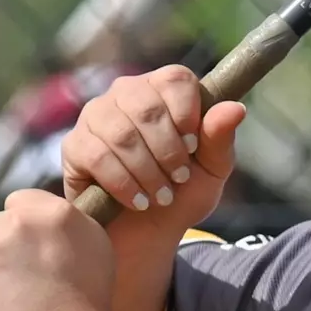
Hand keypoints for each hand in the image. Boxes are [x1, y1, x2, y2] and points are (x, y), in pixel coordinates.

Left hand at [0, 189, 115, 310]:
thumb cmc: (88, 304)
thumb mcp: (97, 248)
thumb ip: (69, 224)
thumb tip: (49, 223)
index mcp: (48, 212)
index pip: (20, 202)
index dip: (26, 226)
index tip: (35, 250)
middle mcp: (9, 224)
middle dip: (3, 249)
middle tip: (23, 282)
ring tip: (9, 304)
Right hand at [60, 64, 246, 230]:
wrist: (149, 231)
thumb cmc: (183, 191)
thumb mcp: (212, 169)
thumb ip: (220, 138)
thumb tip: (236, 108)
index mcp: (163, 89)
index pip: (176, 79)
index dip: (187, 114)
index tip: (194, 147)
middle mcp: (126, 93)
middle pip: (147, 107)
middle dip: (169, 151)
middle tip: (179, 179)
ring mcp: (96, 116)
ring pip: (122, 134)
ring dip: (148, 171)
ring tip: (161, 195)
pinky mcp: (75, 145)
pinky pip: (97, 156)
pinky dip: (124, 183)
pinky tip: (138, 201)